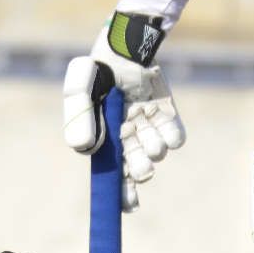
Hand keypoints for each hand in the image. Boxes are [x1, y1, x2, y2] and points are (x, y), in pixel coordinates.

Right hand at [63, 13, 185, 210]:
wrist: (123, 46)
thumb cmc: (97, 71)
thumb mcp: (80, 89)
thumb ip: (79, 116)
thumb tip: (85, 148)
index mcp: (106, 142)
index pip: (115, 175)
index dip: (122, 193)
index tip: (128, 205)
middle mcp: (128, 139)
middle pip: (138, 169)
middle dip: (141, 172)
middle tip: (143, 170)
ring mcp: (149, 128)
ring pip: (157, 151)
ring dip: (153, 147)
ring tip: (147, 135)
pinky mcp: (166, 115)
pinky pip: (174, 135)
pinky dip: (171, 135)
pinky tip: (161, 125)